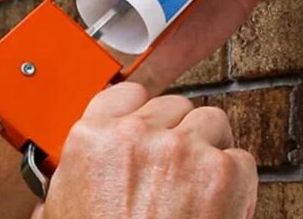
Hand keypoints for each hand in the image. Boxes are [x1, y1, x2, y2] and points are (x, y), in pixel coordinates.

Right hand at [31, 83, 257, 218]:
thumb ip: (66, 188)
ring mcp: (182, 149)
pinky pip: (241, 158)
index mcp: (92, 141)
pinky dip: (238, 181)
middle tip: (177, 168)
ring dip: (211, 148)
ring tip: (202, 184)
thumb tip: (61, 190)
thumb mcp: (61, 216)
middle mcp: (137, 135)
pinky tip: (221, 204)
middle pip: (174, 107)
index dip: (142, 114)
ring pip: (211, 122)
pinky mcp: (222, 170)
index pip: (126, 95)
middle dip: (178, 134)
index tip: (150, 127)